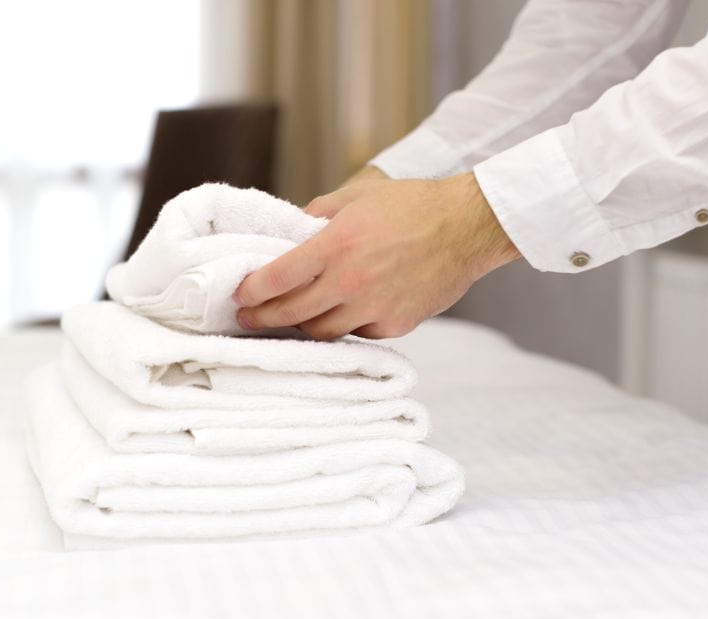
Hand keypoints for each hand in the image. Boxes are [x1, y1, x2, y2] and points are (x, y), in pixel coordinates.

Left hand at [233, 172, 519, 339]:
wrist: (468, 226)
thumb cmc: (415, 205)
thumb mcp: (358, 195)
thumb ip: (319, 213)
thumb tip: (292, 230)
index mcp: (336, 244)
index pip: (277, 278)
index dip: (252, 291)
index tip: (240, 296)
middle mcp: (351, 281)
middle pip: (292, 313)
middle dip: (263, 319)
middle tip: (248, 319)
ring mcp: (375, 307)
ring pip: (323, 332)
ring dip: (302, 326)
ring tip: (290, 320)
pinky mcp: (396, 324)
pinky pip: (358, 333)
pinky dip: (344, 326)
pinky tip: (338, 316)